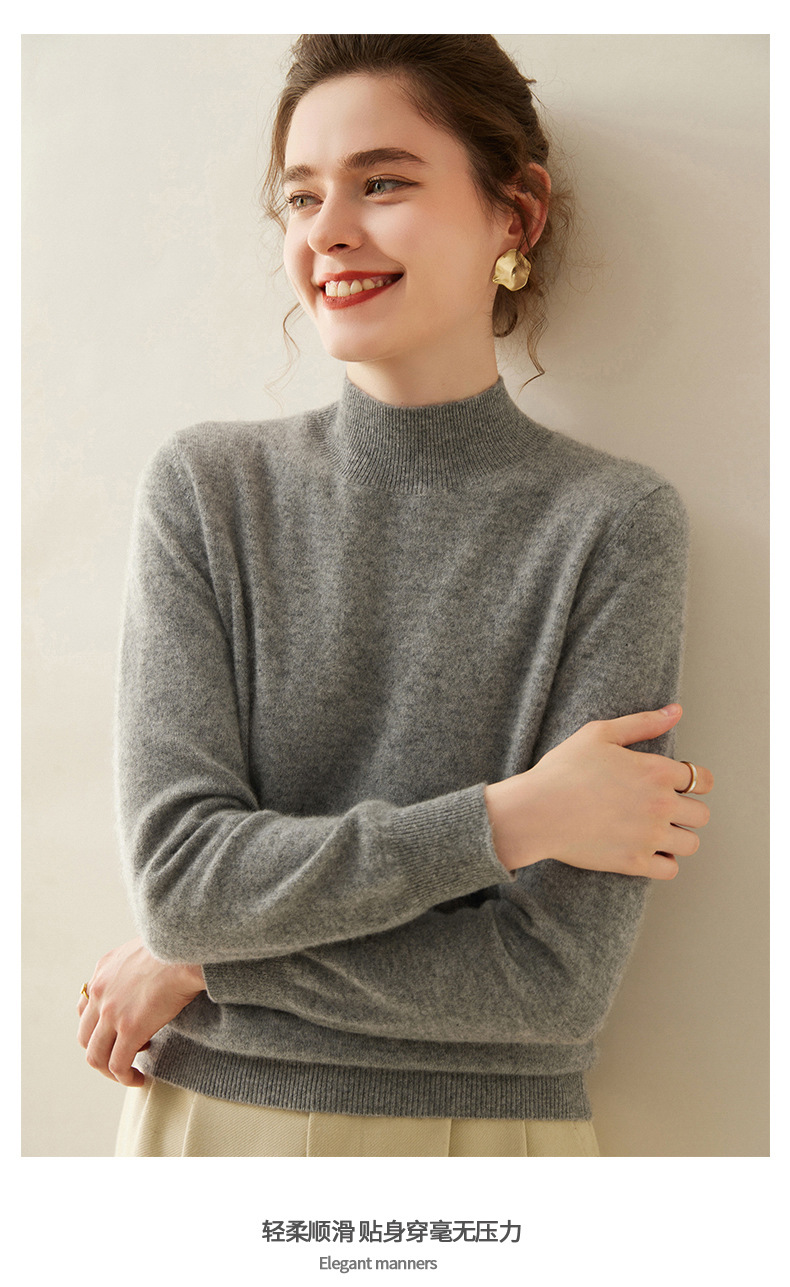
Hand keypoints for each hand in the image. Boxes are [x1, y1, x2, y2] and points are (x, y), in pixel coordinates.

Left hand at [77, 938, 204, 1086]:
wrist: (188, 952)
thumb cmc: (177, 950)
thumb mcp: (143, 950)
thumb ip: (134, 967)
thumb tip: (148, 980)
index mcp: (102, 971)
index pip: (85, 1008)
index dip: (99, 1028)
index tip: (117, 1034)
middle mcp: (100, 992)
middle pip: (85, 1037)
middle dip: (102, 1052)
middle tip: (124, 1056)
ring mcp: (112, 1012)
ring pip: (96, 1056)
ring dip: (110, 1071)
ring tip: (130, 1075)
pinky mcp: (130, 1029)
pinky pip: (118, 1065)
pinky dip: (125, 1078)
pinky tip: (140, 1079)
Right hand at [485, 704, 712, 879]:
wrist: (535, 812)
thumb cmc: (563, 770)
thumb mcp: (599, 734)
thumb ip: (643, 723)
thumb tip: (676, 711)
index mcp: (656, 771)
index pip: (702, 781)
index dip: (695, 782)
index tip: (680, 786)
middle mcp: (660, 805)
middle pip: (701, 814)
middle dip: (687, 811)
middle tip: (663, 809)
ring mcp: (649, 836)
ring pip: (691, 843)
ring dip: (678, 837)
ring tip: (657, 831)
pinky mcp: (634, 862)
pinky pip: (671, 869)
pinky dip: (664, 862)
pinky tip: (649, 851)